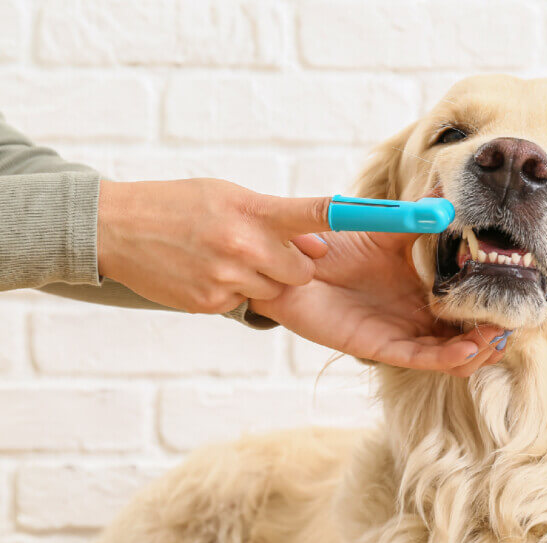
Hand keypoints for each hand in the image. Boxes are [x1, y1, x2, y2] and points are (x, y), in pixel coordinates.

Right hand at [97, 178, 329, 312]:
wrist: (114, 229)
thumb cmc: (180, 205)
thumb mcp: (230, 195)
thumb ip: (278, 219)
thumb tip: (319, 244)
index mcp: (253, 212)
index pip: (314, 214)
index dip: (351, 218)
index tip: (391, 217)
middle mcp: (244, 247)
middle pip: (302, 271)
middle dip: (292, 265)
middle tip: (262, 250)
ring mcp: (226, 278)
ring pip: (275, 291)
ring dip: (262, 279)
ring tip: (226, 257)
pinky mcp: (209, 303)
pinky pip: (243, 302)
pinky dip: (233, 291)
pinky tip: (206, 271)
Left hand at [250, 231, 508, 375]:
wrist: (287, 261)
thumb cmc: (332, 243)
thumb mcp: (384, 225)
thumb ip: (418, 214)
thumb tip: (449, 190)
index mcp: (419, 288)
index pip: (465, 304)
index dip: (491, 305)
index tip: (518, 297)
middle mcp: (413, 314)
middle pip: (463, 335)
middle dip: (492, 334)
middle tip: (514, 325)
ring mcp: (398, 332)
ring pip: (447, 354)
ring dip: (475, 350)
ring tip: (495, 338)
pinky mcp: (376, 346)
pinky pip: (417, 358)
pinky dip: (445, 358)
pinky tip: (467, 349)